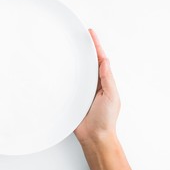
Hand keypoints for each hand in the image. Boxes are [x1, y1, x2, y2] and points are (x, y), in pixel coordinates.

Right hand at [74, 29, 120, 144]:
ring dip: (73, 60)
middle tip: (77, 35)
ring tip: (68, 46)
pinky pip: (67, 83)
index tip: (90, 33)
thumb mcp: (111, 96)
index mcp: (104, 82)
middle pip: (87, 62)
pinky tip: (58, 68)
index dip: (95, 46)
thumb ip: (107, 79)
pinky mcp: (72, 98)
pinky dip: (63, 75)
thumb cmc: (105, 119)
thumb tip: (105, 61)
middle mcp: (93, 84)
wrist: (94, 137)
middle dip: (83, 49)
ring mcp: (81, 91)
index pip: (99, 59)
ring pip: (76, 71)